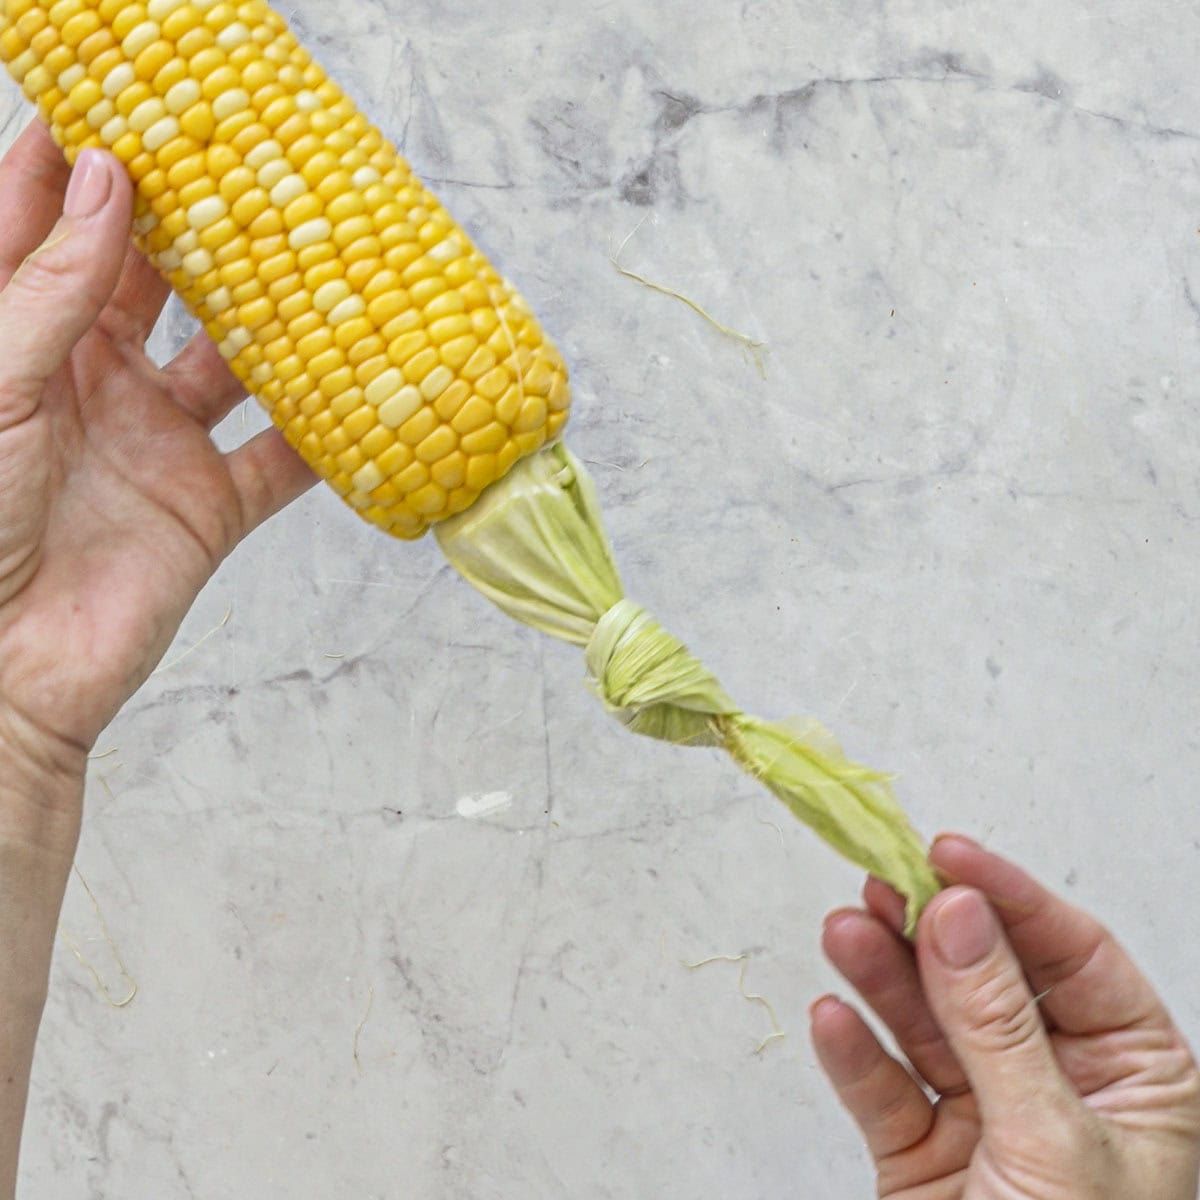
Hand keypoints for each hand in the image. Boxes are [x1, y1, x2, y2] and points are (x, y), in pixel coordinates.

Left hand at [0, 121, 313, 832]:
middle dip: (198, 225)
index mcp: (22, 341)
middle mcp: (94, 381)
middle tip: (249, 164)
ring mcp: (158, 442)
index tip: (128, 99)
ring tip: (324, 256)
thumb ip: (53, 285)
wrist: (5, 671)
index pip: (50, 228)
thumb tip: (104, 177)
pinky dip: (326, 433)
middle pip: (156, 282)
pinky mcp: (210, 506)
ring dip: (276, 318)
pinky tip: (365, 390)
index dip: (82, 161)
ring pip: (232, 361)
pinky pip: (282, 459)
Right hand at [810, 835, 1199, 1197]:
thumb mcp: (1055, 1148)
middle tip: (880, 880)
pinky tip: (833, 1017)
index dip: (1010, 897)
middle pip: (987, 980)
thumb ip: (1000, 1027)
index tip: (948, 853)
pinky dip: (854, 1055)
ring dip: (881, 977)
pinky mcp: (923, 1160)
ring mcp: (986, 1122)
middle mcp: (1058, 1088)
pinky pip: (884, 1091)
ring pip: (926, 1027)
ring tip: (843, 931)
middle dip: (932, 931)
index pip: (1072, 957)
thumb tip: (961, 916)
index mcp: (1134, 1079)